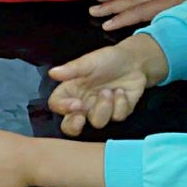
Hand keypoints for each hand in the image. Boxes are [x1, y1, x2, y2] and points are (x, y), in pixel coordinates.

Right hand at [48, 34, 167, 135]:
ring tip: (109, 91)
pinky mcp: (118, 113)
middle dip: (74, 126)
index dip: (62, 107)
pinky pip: (117, 117)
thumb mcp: (89, 61)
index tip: (75, 104)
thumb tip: (52, 73)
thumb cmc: (108, 60)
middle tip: (81, 118)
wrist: (134, 61)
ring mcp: (101, 111)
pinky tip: (122, 91)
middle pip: (70, 125)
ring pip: (97, 122)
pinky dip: (120, 103)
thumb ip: (72, 69)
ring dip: (104, 107)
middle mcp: (83, 104)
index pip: (57, 104)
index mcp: (72, 91)